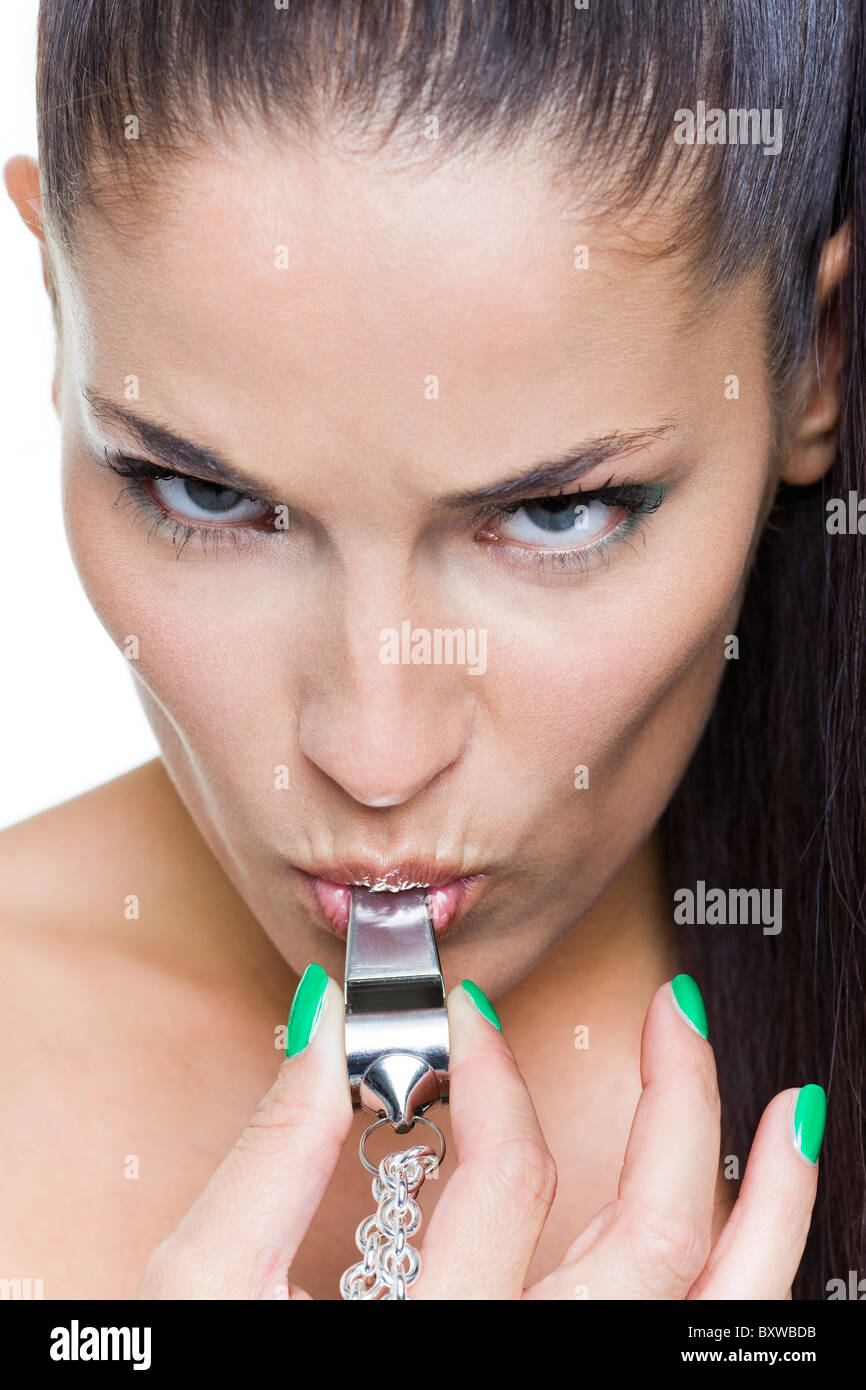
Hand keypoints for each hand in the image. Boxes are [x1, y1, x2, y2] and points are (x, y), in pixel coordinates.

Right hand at [136, 970, 822, 1298]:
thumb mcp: (208, 1292)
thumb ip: (274, 1155)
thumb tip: (324, 1024)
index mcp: (435, 1345)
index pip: (503, 1176)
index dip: (487, 1070)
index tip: (463, 1013)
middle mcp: (529, 1381)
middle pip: (651, 1242)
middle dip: (679, 1110)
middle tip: (678, 1015)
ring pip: (710, 1316)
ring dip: (766, 1208)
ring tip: (790, 1115)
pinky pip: (689, 1347)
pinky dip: (741, 1282)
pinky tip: (753, 1228)